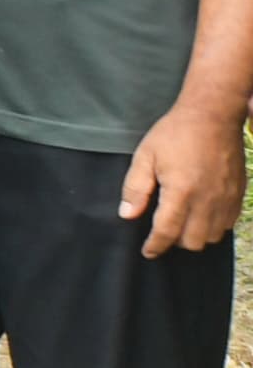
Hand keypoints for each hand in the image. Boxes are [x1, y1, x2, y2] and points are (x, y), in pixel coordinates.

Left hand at [122, 101, 244, 257]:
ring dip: (196, 235)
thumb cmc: (175, 134)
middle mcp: (207, 199)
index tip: (148, 251)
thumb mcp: (145, 156)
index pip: (167, 232)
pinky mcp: (238, 194)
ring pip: (213, 236)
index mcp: (181, 191)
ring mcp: (226, 198)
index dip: (155, 246)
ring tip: (183, 222)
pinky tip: (202, 214)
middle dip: (175, 241)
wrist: (213, 116)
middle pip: (193, 241)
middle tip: (164, 230)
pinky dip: (214, 226)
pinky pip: (229, 224)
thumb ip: (135, 188)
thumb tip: (128, 215)